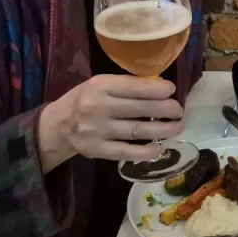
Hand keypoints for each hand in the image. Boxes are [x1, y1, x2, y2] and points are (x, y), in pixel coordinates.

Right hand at [37, 74, 183, 172]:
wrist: (58, 125)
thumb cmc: (86, 99)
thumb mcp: (101, 84)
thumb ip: (126, 86)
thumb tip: (161, 87)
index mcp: (99, 86)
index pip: (133, 87)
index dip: (156, 89)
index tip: (172, 90)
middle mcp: (97, 108)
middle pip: (138, 108)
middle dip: (165, 109)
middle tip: (179, 110)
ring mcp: (96, 131)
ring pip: (136, 131)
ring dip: (162, 130)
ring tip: (178, 127)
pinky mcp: (97, 150)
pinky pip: (125, 152)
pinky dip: (145, 152)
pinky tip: (159, 149)